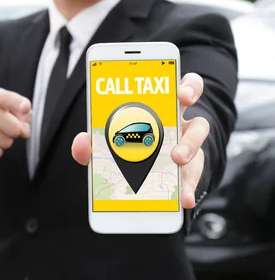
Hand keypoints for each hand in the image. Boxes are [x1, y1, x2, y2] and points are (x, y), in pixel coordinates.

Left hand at [71, 72, 208, 208]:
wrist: (147, 179)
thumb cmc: (127, 150)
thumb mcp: (110, 144)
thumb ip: (94, 143)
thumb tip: (82, 143)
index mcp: (156, 104)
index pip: (172, 81)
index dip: (181, 80)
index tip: (179, 88)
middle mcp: (176, 116)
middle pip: (191, 93)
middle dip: (189, 91)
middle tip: (181, 99)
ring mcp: (187, 140)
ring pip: (198, 131)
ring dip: (188, 143)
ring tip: (177, 159)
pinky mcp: (191, 169)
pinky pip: (193, 176)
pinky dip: (188, 189)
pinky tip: (183, 199)